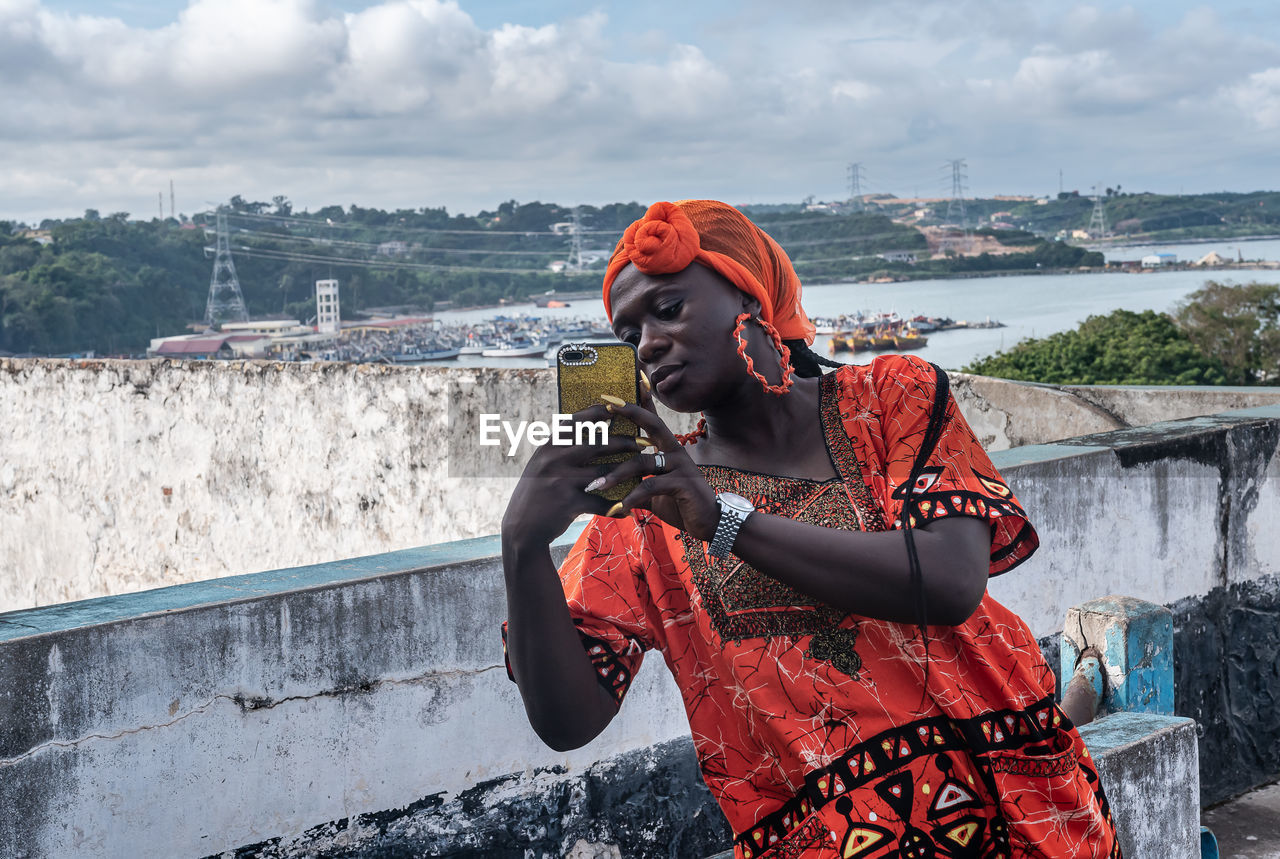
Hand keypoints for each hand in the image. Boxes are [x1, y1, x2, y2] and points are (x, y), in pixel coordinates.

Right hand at [502, 403, 645, 546]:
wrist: (521, 528)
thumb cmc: (536, 492)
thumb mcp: (542, 463)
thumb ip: (560, 446)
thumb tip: (586, 425)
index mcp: (549, 445)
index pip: (577, 421)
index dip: (600, 413)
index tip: (619, 409)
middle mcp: (554, 459)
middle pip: (599, 444)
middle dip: (626, 441)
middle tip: (644, 441)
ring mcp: (562, 480)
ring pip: (605, 472)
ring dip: (628, 470)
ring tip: (643, 468)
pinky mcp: (570, 503)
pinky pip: (600, 503)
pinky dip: (616, 508)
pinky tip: (628, 510)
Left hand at [588, 396, 719, 541]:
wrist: (711, 523)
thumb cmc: (683, 506)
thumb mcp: (655, 495)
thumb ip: (636, 488)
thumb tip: (611, 492)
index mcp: (668, 449)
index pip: (652, 421)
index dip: (637, 405)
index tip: (617, 393)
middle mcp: (676, 451)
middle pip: (652, 424)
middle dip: (630, 412)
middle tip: (607, 404)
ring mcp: (681, 465)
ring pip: (641, 462)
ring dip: (616, 475)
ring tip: (596, 486)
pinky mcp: (683, 483)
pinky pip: (651, 485)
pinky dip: (632, 497)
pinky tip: (620, 507)